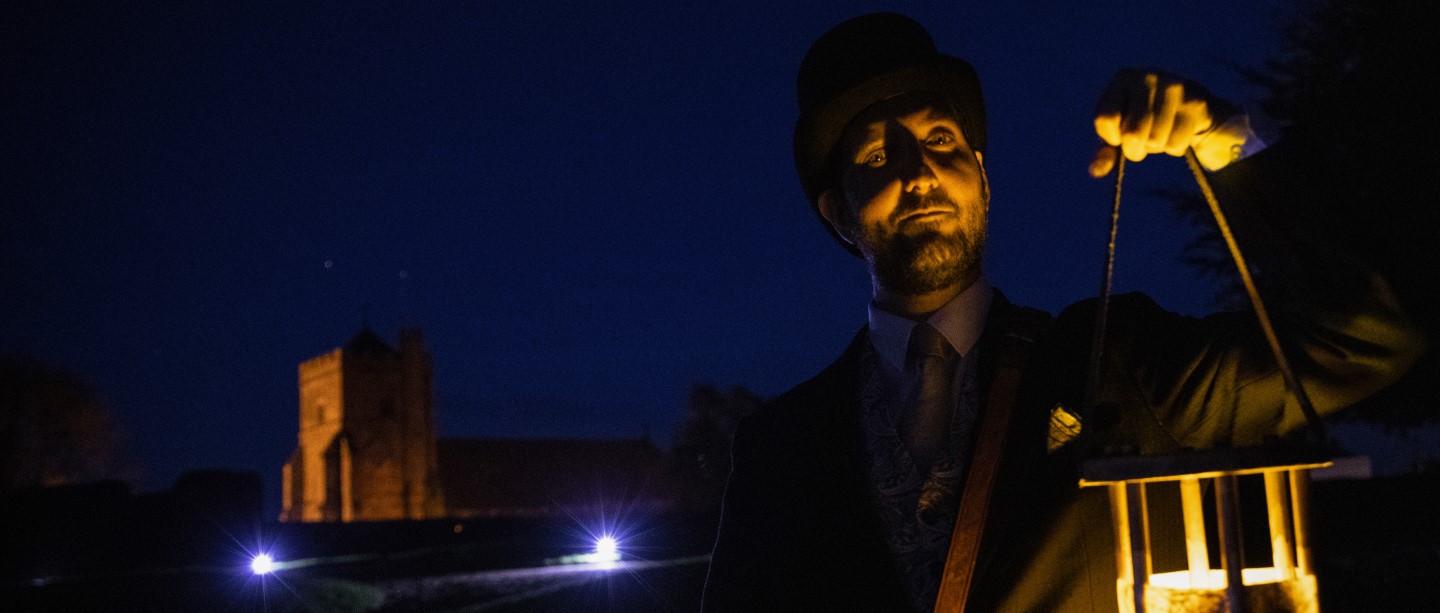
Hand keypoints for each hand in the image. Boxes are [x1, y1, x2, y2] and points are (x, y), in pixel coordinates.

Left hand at [1089, 68, 1241, 176]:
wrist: (1194, 111)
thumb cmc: (1148, 121)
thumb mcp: (1121, 133)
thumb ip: (1106, 151)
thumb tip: (1096, 171)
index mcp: (1123, 78)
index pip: (1105, 119)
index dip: (1111, 137)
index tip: (1119, 137)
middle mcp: (1148, 76)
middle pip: (1131, 134)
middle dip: (1135, 149)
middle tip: (1141, 143)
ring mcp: (1174, 87)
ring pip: (1155, 140)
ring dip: (1157, 147)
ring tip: (1162, 133)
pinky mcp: (1196, 102)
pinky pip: (1176, 143)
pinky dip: (1175, 147)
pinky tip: (1178, 131)